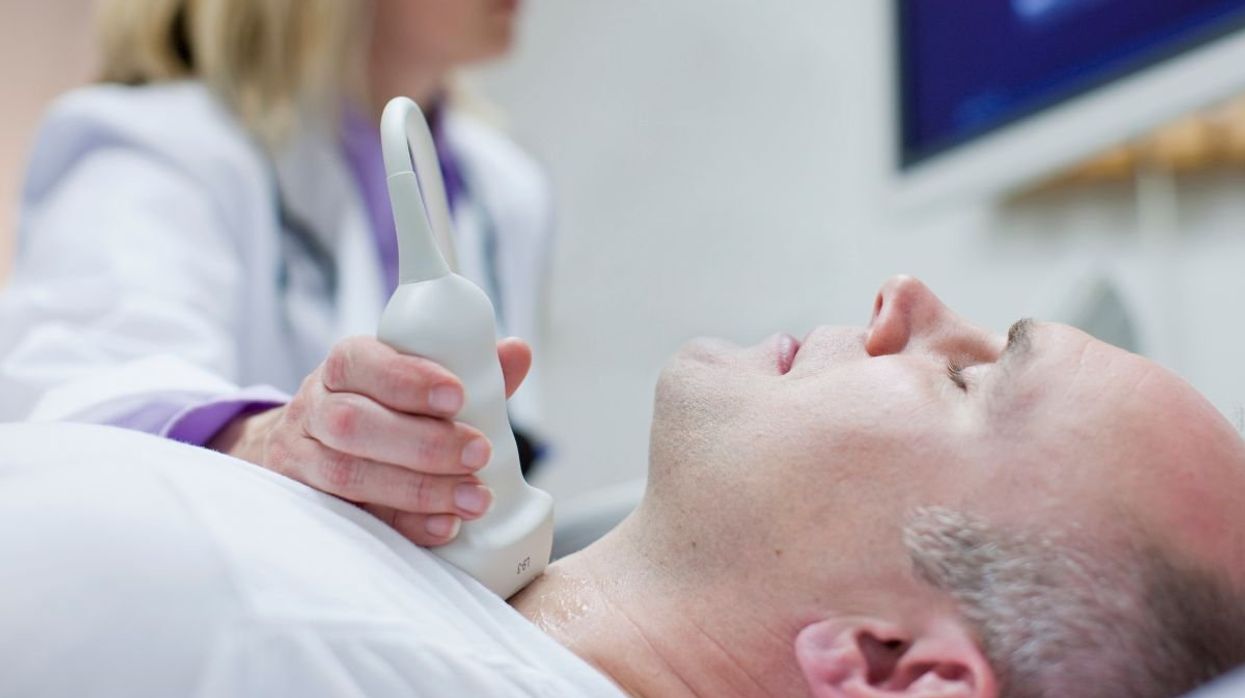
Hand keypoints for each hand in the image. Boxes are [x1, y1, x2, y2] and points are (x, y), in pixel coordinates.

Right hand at [210, 336, 531, 545]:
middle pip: (353, 423)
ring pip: (347, 475)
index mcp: (344, 368)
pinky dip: (404, 525)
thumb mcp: (415, 383)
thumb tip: (518, 352)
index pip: (360, 361)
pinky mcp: (309, 506)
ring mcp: (304, 460)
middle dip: (422, 443)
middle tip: (479, 453)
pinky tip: (445, 528)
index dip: (407, 379)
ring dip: (419, 490)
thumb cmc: (381, 409)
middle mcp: (315, 409)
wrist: (309, 451)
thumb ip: (468, 370)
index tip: (458, 396)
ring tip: (475, 499)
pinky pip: (350, 520)